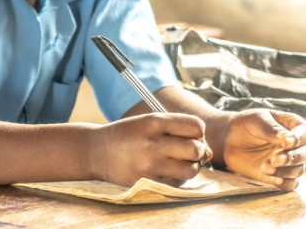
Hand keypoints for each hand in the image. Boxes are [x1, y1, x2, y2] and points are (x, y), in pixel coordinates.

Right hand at [92, 113, 212, 187]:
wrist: (96, 151)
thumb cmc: (128, 135)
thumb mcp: (149, 121)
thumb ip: (178, 130)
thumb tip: (209, 152)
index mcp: (154, 121)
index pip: (195, 125)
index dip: (199, 131)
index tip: (192, 134)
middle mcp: (152, 142)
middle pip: (196, 148)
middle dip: (199, 150)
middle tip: (191, 150)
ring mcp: (150, 164)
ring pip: (191, 169)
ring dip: (192, 166)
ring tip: (182, 162)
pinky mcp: (147, 181)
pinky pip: (177, 183)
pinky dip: (179, 177)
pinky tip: (169, 170)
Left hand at [223, 109, 305, 190]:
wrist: (230, 141)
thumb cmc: (245, 125)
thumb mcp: (255, 121)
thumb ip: (270, 128)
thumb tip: (284, 136)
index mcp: (291, 125)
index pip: (305, 132)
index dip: (298, 139)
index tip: (285, 143)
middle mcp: (295, 144)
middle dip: (292, 158)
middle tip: (275, 159)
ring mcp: (289, 160)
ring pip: (299, 169)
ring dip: (284, 171)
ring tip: (264, 167)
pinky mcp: (280, 175)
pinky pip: (291, 183)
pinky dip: (285, 184)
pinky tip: (273, 180)